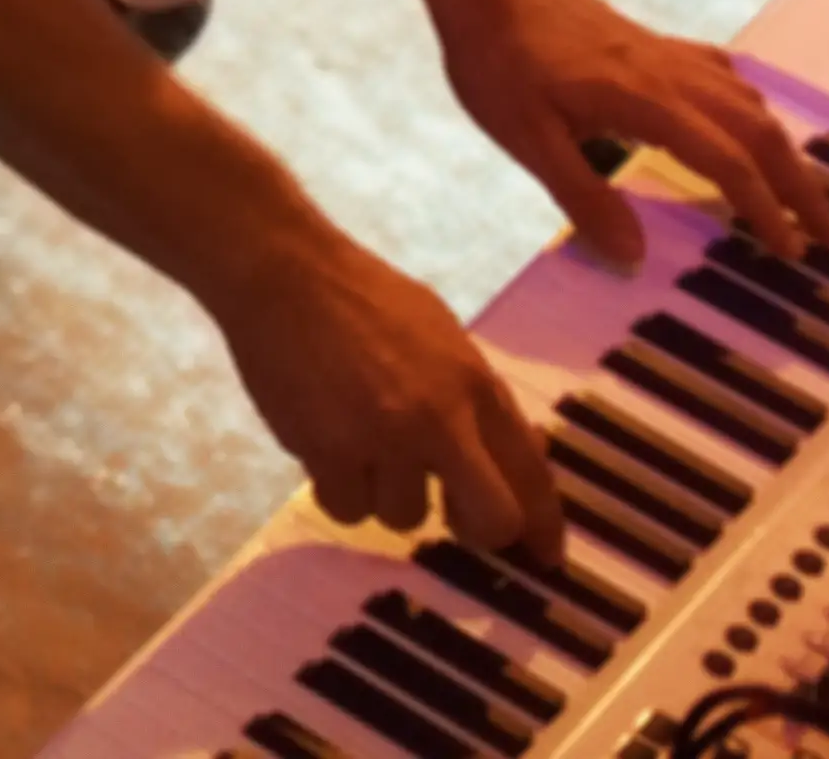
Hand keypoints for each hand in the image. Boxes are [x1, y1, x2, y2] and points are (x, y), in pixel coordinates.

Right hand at [199, 213, 565, 555]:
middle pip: (490, 522)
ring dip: (387, 493)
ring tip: (364, 447)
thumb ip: (480, 399)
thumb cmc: (367, 298)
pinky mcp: (325, 451)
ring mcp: (381, 439)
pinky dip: (339, 488)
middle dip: (476, 530)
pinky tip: (328, 449)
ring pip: (403, 518)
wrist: (284, 272)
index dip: (544, 527)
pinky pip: (346, 508)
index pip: (532, 475)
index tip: (545, 557)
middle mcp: (439, 420)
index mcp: (475, 386)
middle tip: (452, 515)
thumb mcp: (445, 336)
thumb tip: (514, 456)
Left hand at [439, 0, 828, 276]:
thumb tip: (634, 257)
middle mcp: (672, 76)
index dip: (764, 209)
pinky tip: (750, 118)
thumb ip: (582, 196)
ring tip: (801, 191)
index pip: (728, 162)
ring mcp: (665, 54)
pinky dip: (751, 103)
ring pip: (748, 100)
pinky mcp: (651, 41)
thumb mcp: (525, 136)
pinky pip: (722, 73)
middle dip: (801, 184)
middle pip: (760, 130)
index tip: (789, 251)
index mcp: (647, 103)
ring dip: (783, 147)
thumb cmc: (495, 58)